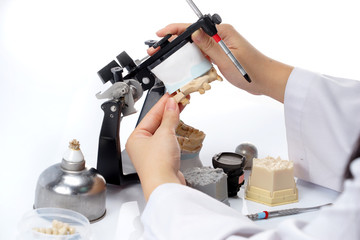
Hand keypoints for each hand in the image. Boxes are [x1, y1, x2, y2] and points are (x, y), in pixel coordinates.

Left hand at [126, 94, 185, 200]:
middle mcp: (142, 145)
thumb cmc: (157, 165)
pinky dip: (174, 132)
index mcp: (136, 138)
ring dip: (172, 120)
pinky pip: (168, 140)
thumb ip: (169, 117)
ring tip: (181, 107)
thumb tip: (171, 104)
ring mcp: (153, 153)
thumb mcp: (164, 134)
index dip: (163, 104)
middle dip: (169, 111)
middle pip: (156, 122)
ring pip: (163, 131)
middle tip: (180, 99)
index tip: (172, 95)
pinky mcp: (163, 159)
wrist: (165, 185)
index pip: (150, 115)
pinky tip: (179, 126)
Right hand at [151, 23, 292, 102]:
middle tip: (160, 49)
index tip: (162, 34)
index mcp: (223, 32)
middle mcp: (220, 37)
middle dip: (175, 42)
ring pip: (196, 47)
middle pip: (192, 36)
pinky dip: (194, 61)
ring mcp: (220, 47)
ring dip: (183, 53)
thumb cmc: (252, 70)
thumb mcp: (227, 58)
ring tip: (169, 59)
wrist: (265, 80)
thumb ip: (209, 45)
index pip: (194, 27)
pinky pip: (203, 55)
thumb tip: (193, 33)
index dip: (175, 30)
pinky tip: (186, 67)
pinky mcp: (220, 56)